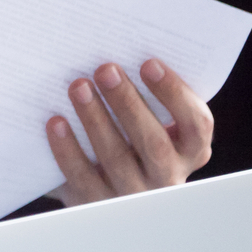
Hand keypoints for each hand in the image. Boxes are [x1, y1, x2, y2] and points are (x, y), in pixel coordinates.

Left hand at [46, 59, 213, 205]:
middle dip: (128, 104)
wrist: (105, 193)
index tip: (148, 63)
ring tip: (77, 86)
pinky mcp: (95, 203)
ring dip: (96, 119)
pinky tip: (55, 121)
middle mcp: (166, 177)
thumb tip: (116, 49)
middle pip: (154, 143)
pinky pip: (82, 176)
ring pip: (117, 159)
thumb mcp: (149, 122)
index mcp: (188, 151)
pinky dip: (67, 148)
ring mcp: (132, 195)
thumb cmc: (130, 139)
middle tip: (104, 69)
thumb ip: (147, 97)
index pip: (197, 127)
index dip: (175, 95)